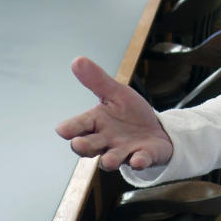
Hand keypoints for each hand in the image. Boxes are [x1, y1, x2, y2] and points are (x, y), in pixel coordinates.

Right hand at [55, 56, 172, 171]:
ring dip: (110, 159)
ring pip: (112, 158)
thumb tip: (77, 60)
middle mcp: (106, 140)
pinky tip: (139, 159)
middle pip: (90, 146)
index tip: (63, 130)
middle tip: (79, 144)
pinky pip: (140, 160)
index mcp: (97, 122)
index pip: (79, 126)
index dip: (71, 128)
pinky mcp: (143, 156)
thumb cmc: (130, 114)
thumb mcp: (117, 93)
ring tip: (108, 160)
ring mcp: (124, 151)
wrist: (157, 130)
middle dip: (84, 146)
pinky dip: (139, 160)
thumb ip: (97, 81)